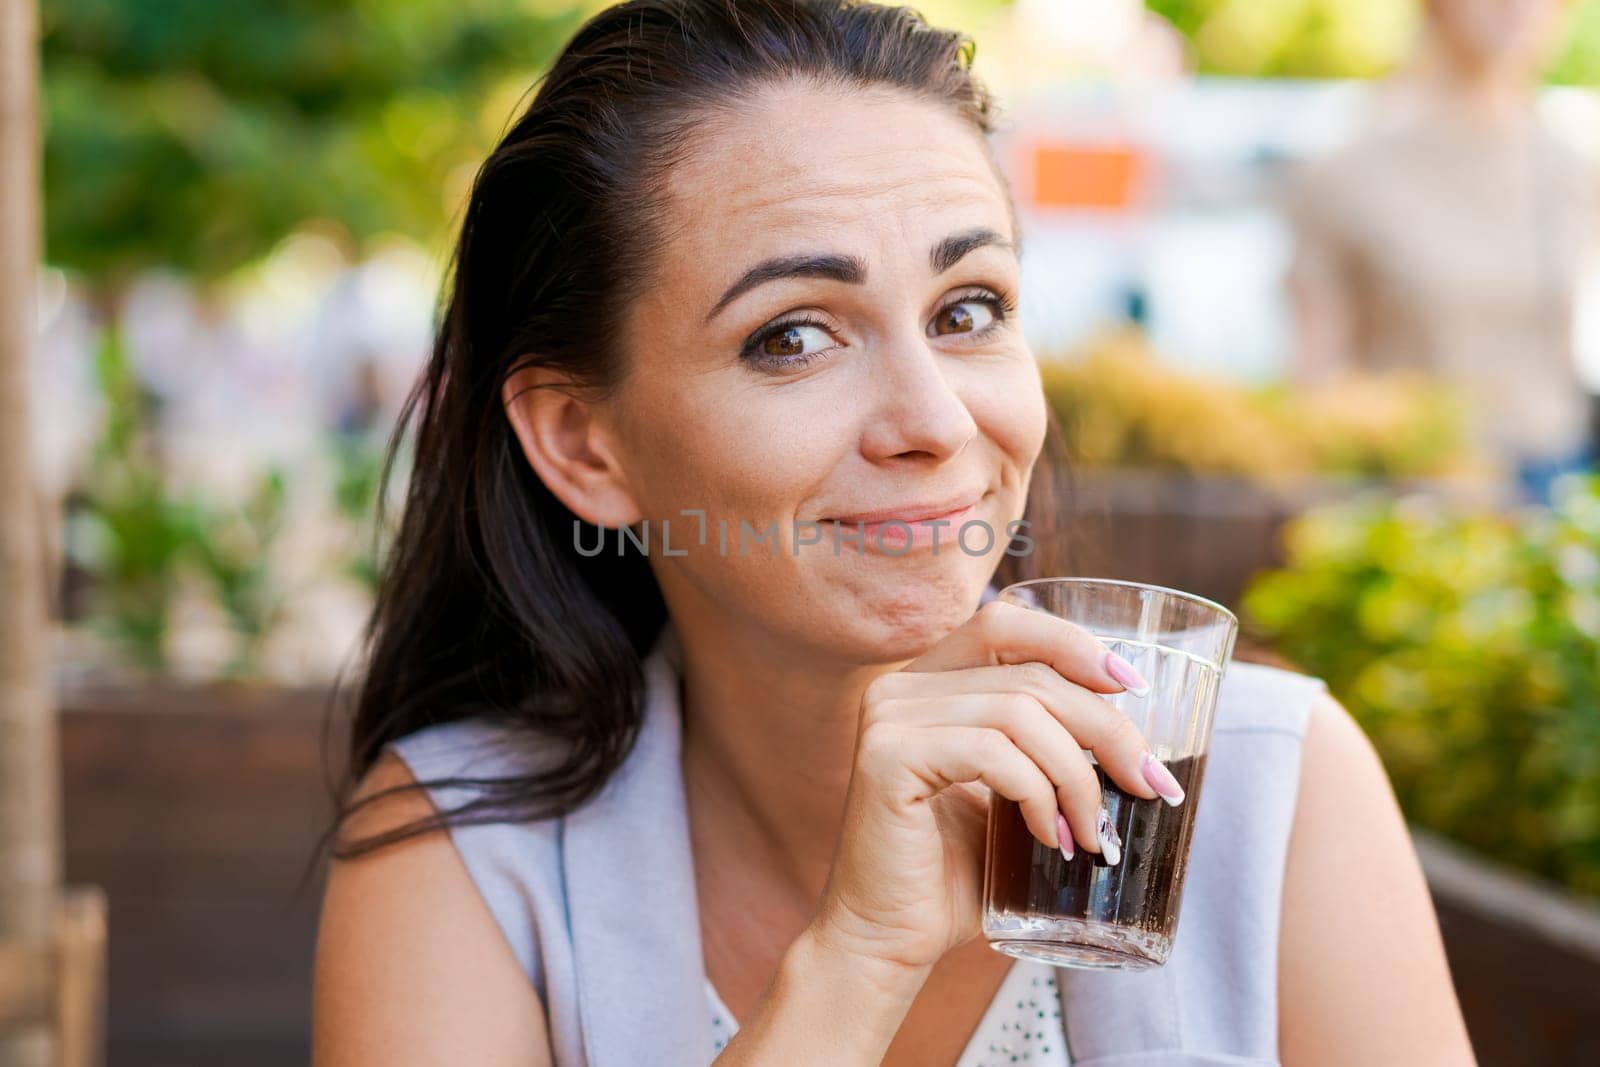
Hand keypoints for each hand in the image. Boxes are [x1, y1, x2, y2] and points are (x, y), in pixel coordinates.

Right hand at [809, 597, 1178, 973]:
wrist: (887, 940)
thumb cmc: (953, 875)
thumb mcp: (1010, 793)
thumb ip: (1044, 746)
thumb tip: (1133, 735)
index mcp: (928, 683)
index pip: (1005, 625)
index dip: (1072, 644)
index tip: (1133, 688)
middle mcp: (901, 688)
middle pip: (1029, 675)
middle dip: (1106, 729)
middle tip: (1150, 784)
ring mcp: (889, 717)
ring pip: (1020, 713)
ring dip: (1077, 776)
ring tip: (1093, 833)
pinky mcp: (887, 756)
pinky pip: (994, 753)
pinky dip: (1040, 794)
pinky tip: (1051, 838)